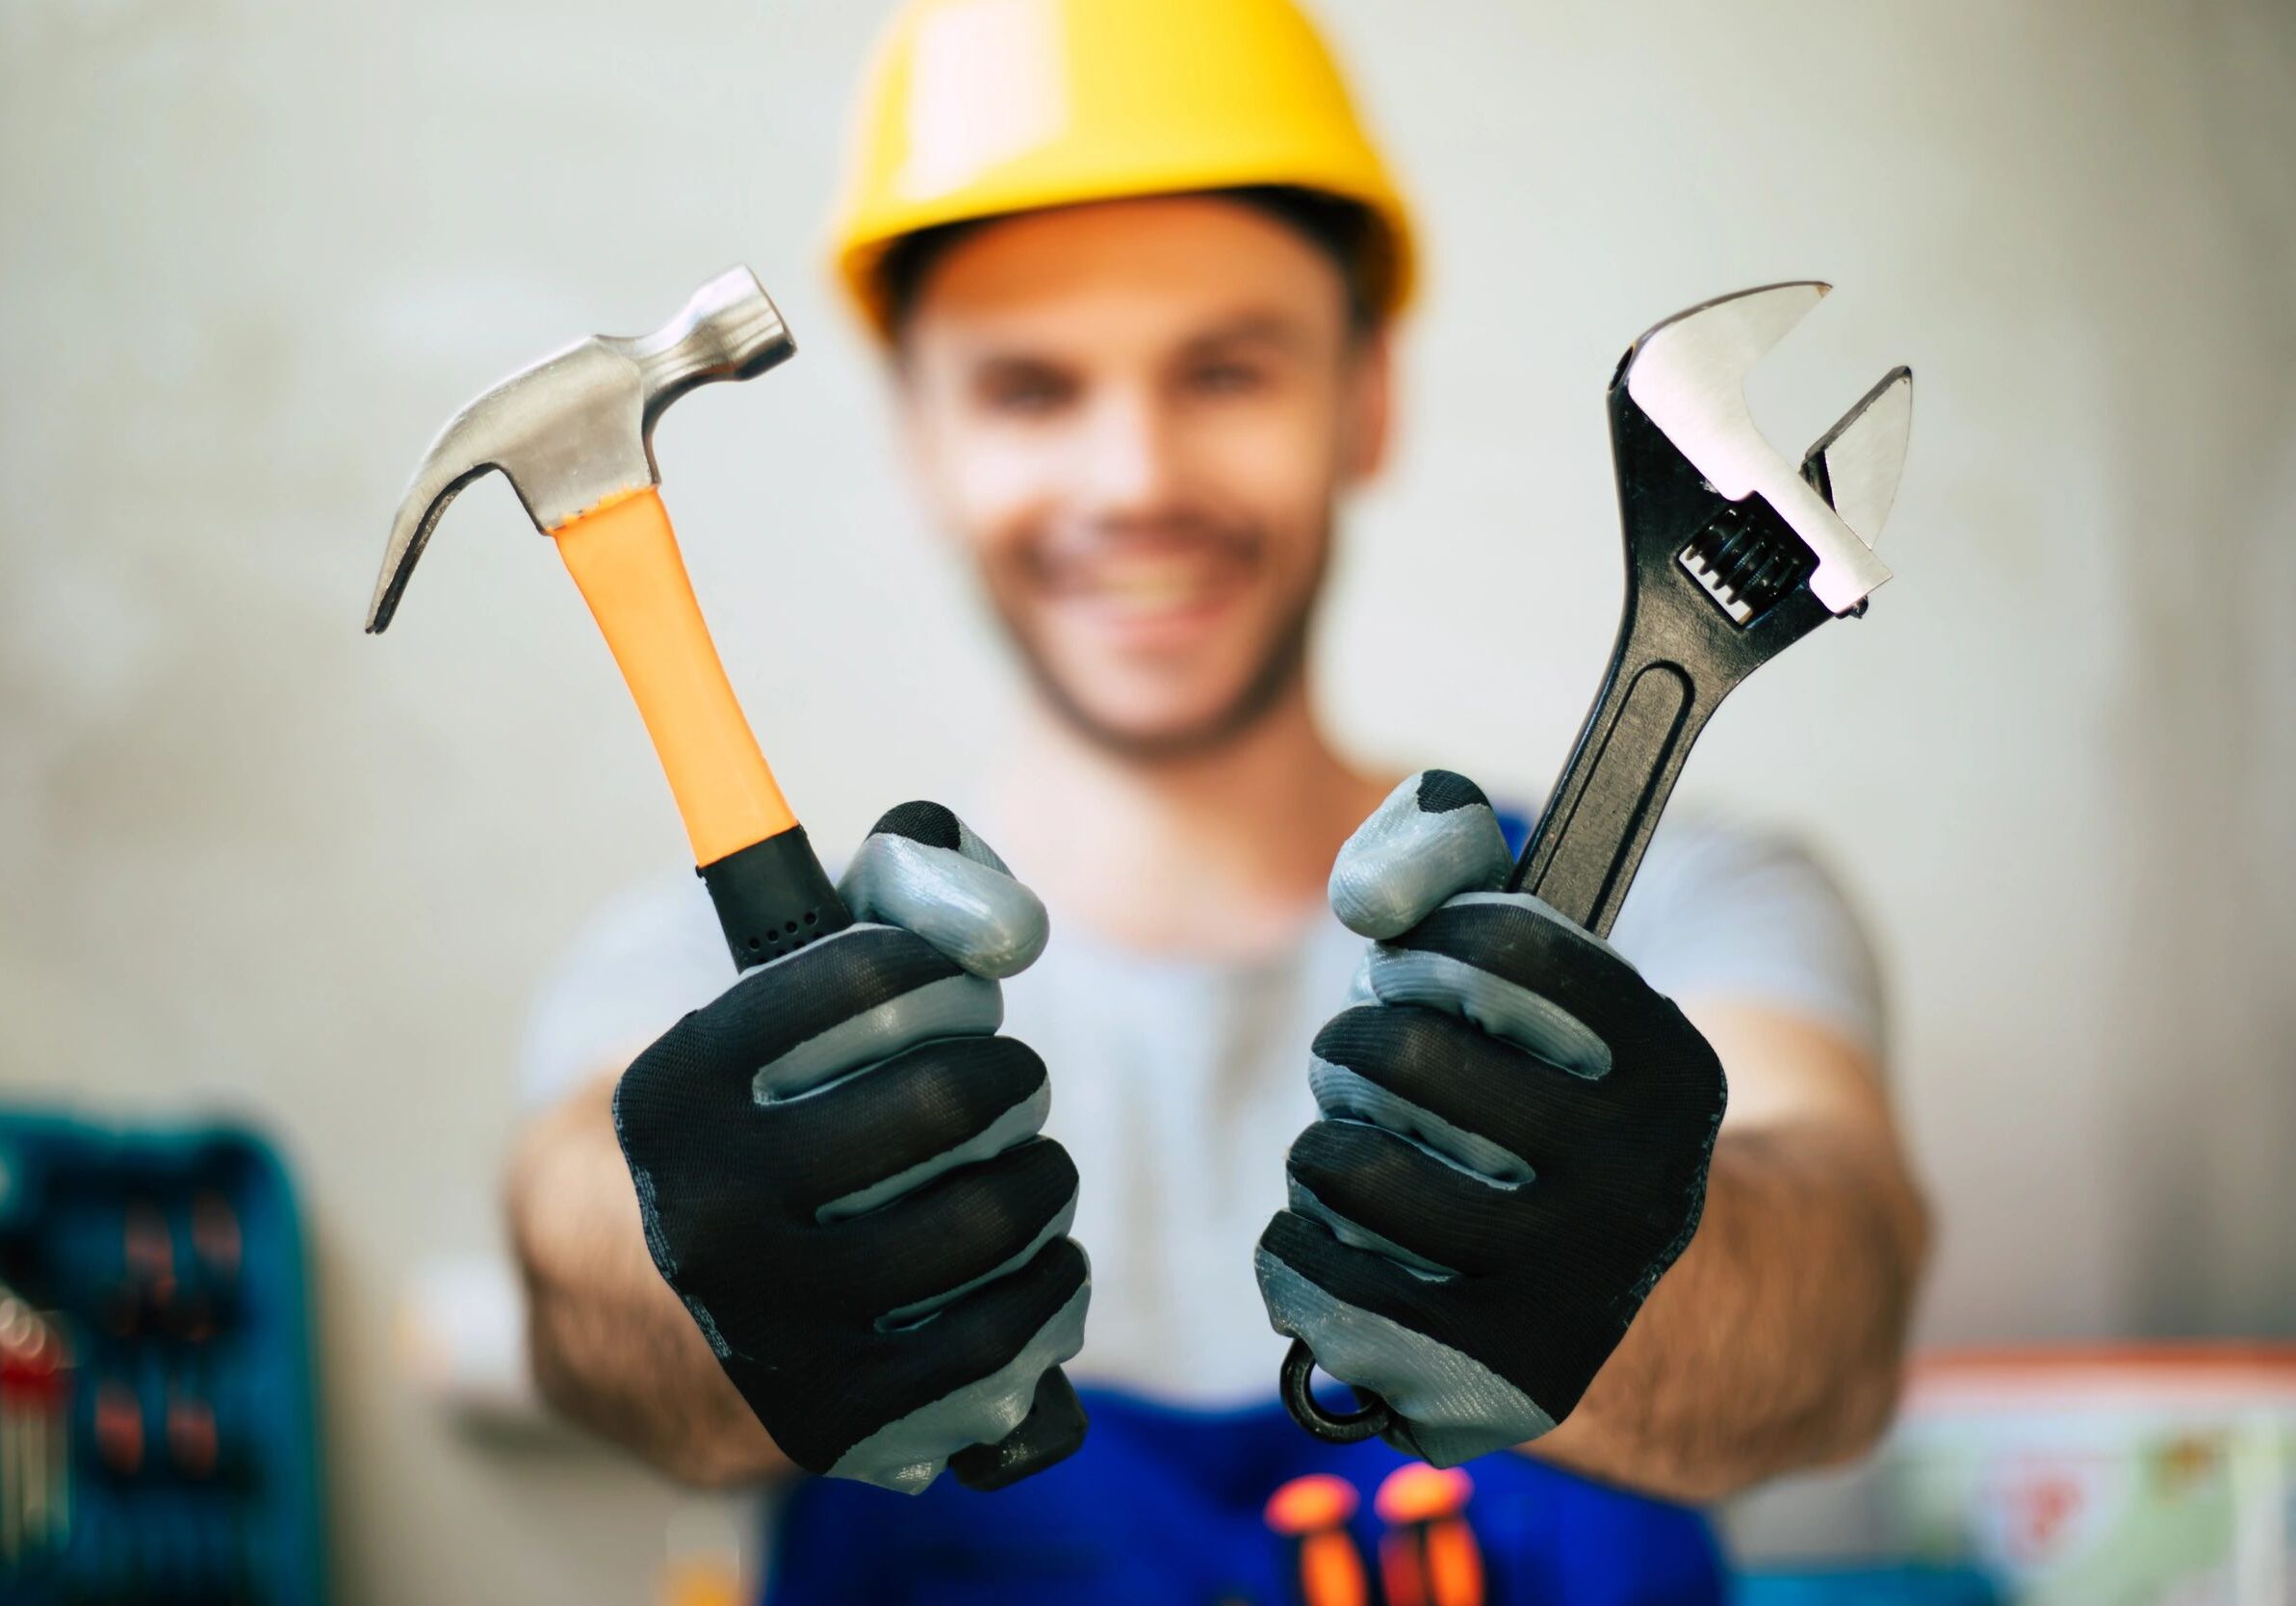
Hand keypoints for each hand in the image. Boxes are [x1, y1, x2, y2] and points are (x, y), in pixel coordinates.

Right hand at [613, 803, 1087, 1492]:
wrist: (624, 1325)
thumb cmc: (742, 1140)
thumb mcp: (753, 1031)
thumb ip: (864, 921)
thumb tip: (1001, 910)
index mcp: (680, 1087)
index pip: (859, 971)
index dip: (943, 967)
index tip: (961, 987)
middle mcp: (709, 1207)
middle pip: (940, 1102)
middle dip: (1009, 1077)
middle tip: (1010, 1080)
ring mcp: (767, 1323)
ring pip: (982, 1222)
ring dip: (1041, 1181)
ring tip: (1033, 1170)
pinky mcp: (830, 1415)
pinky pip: (994, 1339)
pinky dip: (1052, 1287)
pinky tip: (1049, 1260)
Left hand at [1256, 772, 1726, 1466]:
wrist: (1666, 1324)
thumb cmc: (1548, 1114)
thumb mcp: (1542, 983)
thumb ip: (1450, 867)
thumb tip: (1367, 891)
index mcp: (1668, 1067)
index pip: (1492, 942)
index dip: (1422, 953)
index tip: (1425, 982)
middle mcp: (1638, 1182)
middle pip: (1398, 1053)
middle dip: (1354, 1049)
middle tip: (1376, 1079)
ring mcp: (1569, 1293)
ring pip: (1341, 1164)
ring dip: (1321, 1149)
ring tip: (1357, 1161)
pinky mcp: (1488, 1380)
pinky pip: (1312, 1272)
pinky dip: (1293, 1243)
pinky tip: (1333, 1241)